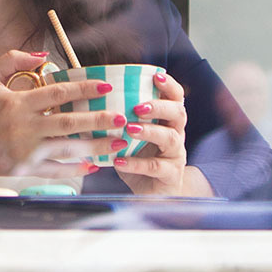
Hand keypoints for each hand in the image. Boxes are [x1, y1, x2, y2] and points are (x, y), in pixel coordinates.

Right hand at [0, 50, 125, 176]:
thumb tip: (44, 57)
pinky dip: (76, 168)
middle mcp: (25, 128)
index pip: (58, 93)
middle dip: (98, 121)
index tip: (105, 86)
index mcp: (18, 104)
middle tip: (121, 118)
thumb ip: (14, 59)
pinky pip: (56, 170)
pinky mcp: (25, 169)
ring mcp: (26, 151)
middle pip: (69, 124)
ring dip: (95, 147)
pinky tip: (94, 164)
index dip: (84, 88)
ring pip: (67, 149)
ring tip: (117, 144)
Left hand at [114, 70, 190, 194]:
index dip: (169, 85)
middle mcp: (176, 135)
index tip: (155, 76)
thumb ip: (122, 117)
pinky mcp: (170, 176)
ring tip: (129, 129)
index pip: (176, 97)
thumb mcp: (131, 136)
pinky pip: (156, 167)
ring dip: (149, 131)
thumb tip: (92, 96)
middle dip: (159, 106)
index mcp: (168, 121)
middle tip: (137, 107)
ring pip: (170, 139)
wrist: (154, 196)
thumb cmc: (138, 158)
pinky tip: (120, 161)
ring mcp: (176, 156)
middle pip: (178, 114)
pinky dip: (136, 163)